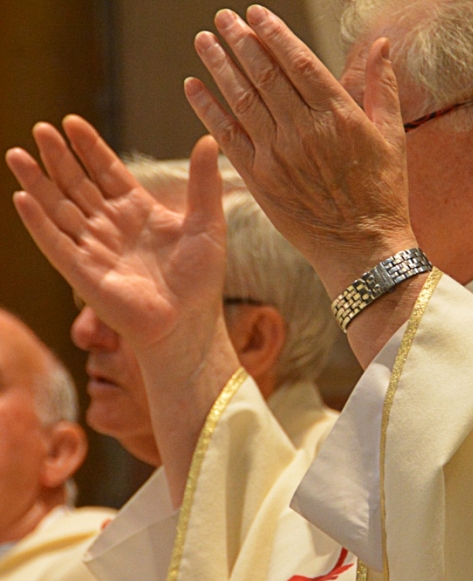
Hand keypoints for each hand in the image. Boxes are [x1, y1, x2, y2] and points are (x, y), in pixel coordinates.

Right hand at [6, 118, 239, 502]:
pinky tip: (23, 197)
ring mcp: (95, 248)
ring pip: (60, 208)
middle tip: (42, 128)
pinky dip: (38, 222)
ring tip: (19, 154)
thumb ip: (204, 183)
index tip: (72, 122)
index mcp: (139, 212)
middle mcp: (112, 227)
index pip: (108, 172)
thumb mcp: (207, 224)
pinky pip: (55, 243)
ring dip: (39, 182)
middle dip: (59, 157)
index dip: (90, 148)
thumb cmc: (200, 279)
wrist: (189, 323)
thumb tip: (208, 140)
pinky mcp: (82, 273)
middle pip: (79, 184)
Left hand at [184, 6, 416, 297]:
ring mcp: (277, 156)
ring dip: (220, 66)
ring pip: (242, 100)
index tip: (255, 13)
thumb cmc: (383, 194)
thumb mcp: (393, 138)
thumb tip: (381, 44)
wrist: (361, 248)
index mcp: (338, 116)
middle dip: (241, 41)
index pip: (298, 62)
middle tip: (224, 18)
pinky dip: (208, 110)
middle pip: (265, 75)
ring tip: (204, 40)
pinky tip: (193, 86)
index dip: (273, 34)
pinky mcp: (260, 181)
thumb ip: (382, 88)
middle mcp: (303, 131)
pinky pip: (228, 138)